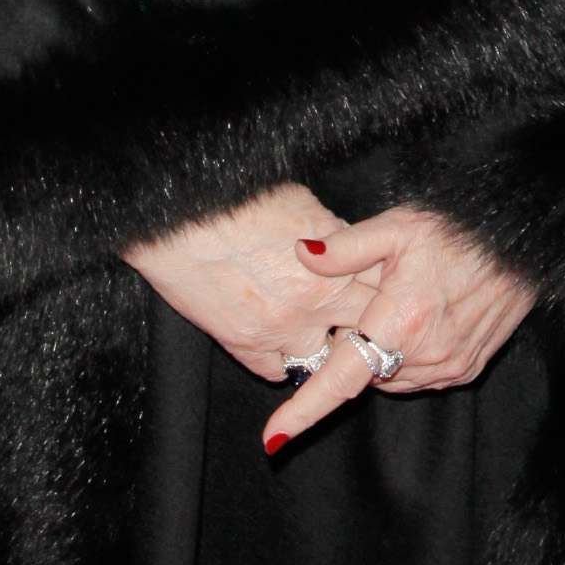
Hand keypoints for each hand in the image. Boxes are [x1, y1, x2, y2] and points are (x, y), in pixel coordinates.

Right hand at [121, 184, 384, 384]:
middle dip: (365, 328)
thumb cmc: (236, 194)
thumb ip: (332, 237)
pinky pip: (278, 371)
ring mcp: (284, 327)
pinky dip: (281, 360)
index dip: (386, 294)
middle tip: (359, 324)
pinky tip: (278, 344)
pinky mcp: (246, 344)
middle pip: (364, 330)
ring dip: (325, 349)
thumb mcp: (301, 203)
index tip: (383, 296)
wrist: (178, 212)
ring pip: (325, 359)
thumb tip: (344, 251)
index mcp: (339, 260)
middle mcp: (320, 299)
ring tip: (317, 334)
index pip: (385, 290)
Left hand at [264, 207, 535, 453]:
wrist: (524, 244)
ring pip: (390, 378)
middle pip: (363, 374)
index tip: (275, 439)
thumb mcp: (398, 226)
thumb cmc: (460, 229)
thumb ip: (346, 248)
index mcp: (399, 323)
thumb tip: (301, 255)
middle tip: (364, 303)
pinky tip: (419, 318)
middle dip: (351, 348)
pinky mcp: (467, 369)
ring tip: (398, 305)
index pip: (339, 381)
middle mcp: (424, 356)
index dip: (304, 413)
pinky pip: (420, 377)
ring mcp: (449, 367)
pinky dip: (408, 357)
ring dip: (381, 354)